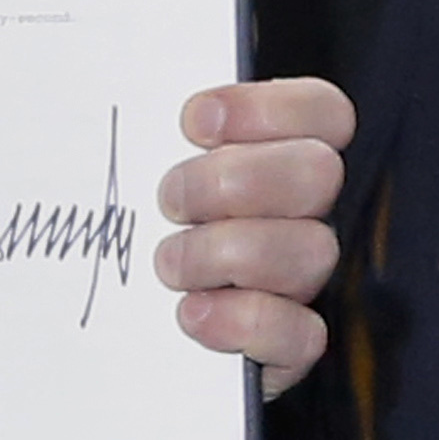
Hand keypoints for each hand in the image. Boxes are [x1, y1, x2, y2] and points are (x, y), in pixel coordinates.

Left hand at [153, 74, 350, 393]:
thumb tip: (130, 90)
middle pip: (317, 173)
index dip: (267, 108)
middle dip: (231, 181)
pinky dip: (243, 322)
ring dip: (223, 252)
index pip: (323, 112)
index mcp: (278, 157)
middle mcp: (303, 214)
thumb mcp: (134, 167)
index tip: (194, 123)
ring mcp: (301, 283)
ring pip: (309, 250)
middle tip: (169, 200)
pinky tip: (192, 314)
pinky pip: (302, 335)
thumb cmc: (130, 230)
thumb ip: (151, 130)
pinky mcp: (288, 349)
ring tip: (168, 263)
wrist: (115, 340)